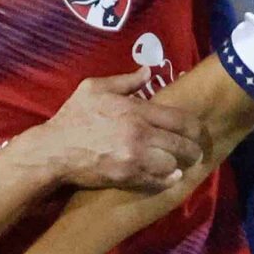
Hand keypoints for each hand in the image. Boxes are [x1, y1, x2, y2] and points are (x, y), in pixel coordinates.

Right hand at [28, 68, 202, 191]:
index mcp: (135, 110)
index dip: (195, 127)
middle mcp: (139, 134)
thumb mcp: (94, 88)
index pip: (179, 119)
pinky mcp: (127, 177)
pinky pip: (158, 182)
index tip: (198, 131)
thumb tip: (148, 71)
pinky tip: (170, 177)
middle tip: (195, 152)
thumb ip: (125, 81)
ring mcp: (134, 158)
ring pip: (173, 164)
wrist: (54, 150)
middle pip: (181, 145)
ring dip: (179, 165)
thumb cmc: (74, 117)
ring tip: (182, 165)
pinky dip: (168, 181)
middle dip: (193, 150)